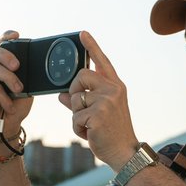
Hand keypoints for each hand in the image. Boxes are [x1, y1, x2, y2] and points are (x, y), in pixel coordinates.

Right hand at [0, 30, 33, 137]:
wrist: (5, 127)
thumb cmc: (15, 106)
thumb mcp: (26, 89)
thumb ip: (26, 76)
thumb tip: (33, 65)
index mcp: (0, 65)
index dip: (5, 37)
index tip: (16, 36)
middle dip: (6, 55)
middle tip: (17, 66)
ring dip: (10, 79)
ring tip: (19, 89)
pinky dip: (4, 97)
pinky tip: (9, 106)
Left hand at [58, 31, 138, 169]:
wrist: (124, 152)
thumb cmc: (111, 132)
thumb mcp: (98, 112)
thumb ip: (81, 101)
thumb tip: (61, 95)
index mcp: (115, 86)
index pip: (102, 62)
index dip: (92, 46)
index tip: (82, 33)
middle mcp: (113, 89)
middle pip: (80, 76)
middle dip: (73, 91)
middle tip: (80, 107)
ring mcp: (106, 101)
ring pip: (75, 99)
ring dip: (76, 116)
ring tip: (90, 126)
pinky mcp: (98, 114)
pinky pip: (75, 117)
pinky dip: (78, 128)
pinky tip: (90, 134)